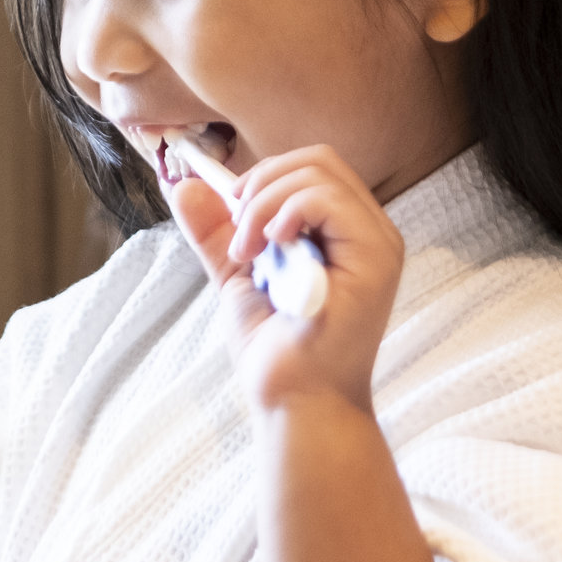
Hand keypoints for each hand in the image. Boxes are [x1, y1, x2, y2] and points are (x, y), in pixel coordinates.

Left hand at [166, 145, 404, 414]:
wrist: (293, 403)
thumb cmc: (277, 352)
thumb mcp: (237, 277)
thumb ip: (216, 232)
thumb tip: (184, 185)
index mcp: (345, 232)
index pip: (311, 169)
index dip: (264, 178)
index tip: (232, 217)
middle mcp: (370, 231)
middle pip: (318, 159)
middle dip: (263, 183)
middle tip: (238, 234)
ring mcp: (377, 244)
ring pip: (320, 172)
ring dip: (266, 202)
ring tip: (247, 252)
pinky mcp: (376, 260)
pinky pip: (329, 200)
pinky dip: (285, 212)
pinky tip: (267, 249)